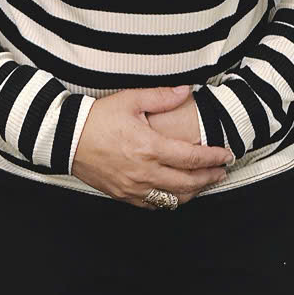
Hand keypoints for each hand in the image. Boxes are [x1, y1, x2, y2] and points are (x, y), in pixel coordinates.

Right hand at [71, 85, 233, 208]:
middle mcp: (144, 172)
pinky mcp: (123, 195)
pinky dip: (170, 200)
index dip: (213, 158)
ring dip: (193, 192)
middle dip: (209, 177)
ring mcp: (133, 187)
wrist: (67, 138)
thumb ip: (161, 97)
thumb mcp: (130, 99)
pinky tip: (175, 192)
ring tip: (204, 182)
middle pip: (187, 182)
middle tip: (222, 171)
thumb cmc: (97, 118)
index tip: (226, 154)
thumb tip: (186, 90)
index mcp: (149, 147)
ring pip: (173, 198)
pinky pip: (153, 204)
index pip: (191, 157)